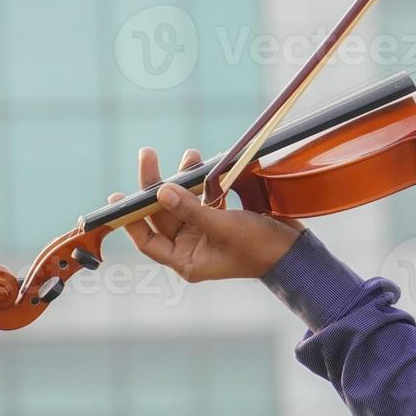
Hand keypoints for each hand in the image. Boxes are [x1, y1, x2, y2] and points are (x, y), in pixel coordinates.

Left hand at [113, 147, 305, 282]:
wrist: (296, 250)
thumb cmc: (260, 248)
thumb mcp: (224, 228)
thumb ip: (191, 210)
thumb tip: (161, 191)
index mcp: (187, 260)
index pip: (148, 240)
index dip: (131, 218)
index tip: (119, 196)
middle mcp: (193, 247)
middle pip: (164, 213)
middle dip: (157, 185)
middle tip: (148, 156)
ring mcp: (207, 232)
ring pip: (184, 201)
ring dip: (183, 178)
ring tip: (188, 155)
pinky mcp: (223, 218)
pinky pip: (204, 197)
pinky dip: (202, 181)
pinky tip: (202, 164)